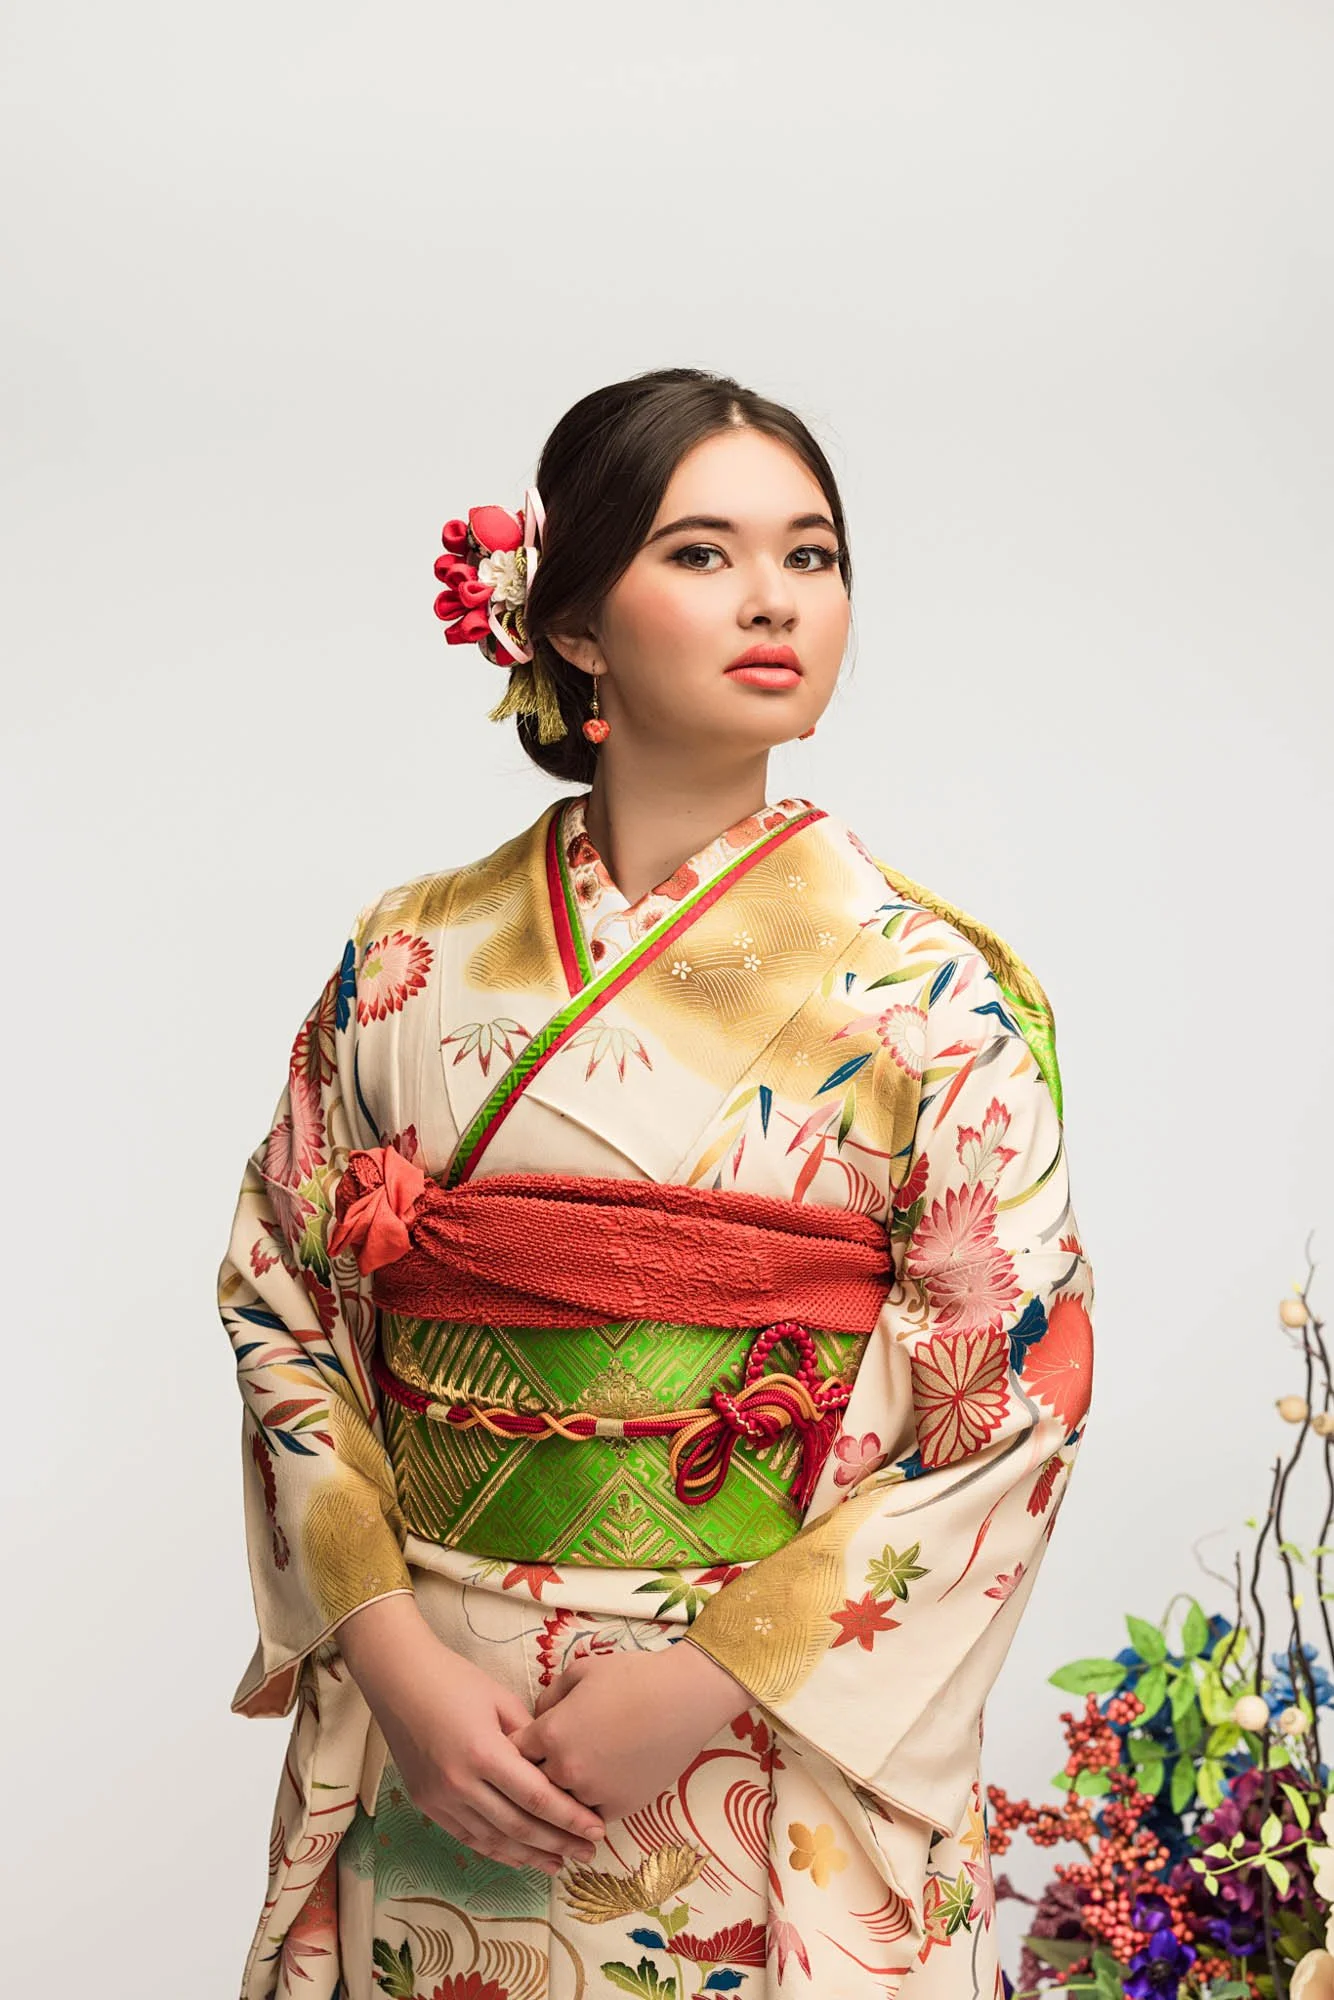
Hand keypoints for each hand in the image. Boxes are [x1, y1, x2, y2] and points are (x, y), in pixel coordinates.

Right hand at [337, 1595, 604, 1874]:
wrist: (398, 1679)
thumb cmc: (453, 1678)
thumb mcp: (500, 1698)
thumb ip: (529, 1736)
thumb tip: (554, 1763)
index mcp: (483, 1751)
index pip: (536, 1796)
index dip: (569, 1817)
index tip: (596, 1829)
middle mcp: (460, 1783)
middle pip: (518, 1825)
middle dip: (558, 1843)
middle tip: (588, 1853)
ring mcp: (440, 1798)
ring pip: (493, 1839)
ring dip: (529, 1856)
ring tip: (559, 1864)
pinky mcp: (426, 1803)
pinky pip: (467, 1837)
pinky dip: (496, 1850)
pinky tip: (518, 1857)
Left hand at [509, 1638, 753, 1823]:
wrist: (684, 1699)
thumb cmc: (632, 1676)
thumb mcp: (581, 1672)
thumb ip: (550, 1697)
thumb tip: (536, 1717)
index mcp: (551, 1733)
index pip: (513, 1752)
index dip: (513, 1748)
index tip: (518, 1746)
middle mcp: (565, 1769)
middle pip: (531, 1784)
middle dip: (530, 1776)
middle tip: (533, 1770)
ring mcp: (592, 1793)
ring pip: (559, 1805)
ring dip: (558, 1797)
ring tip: (564, 1786)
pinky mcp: (618, 1809)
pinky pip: (589, 1816)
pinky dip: (586, 1808)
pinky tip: (590, 1795)